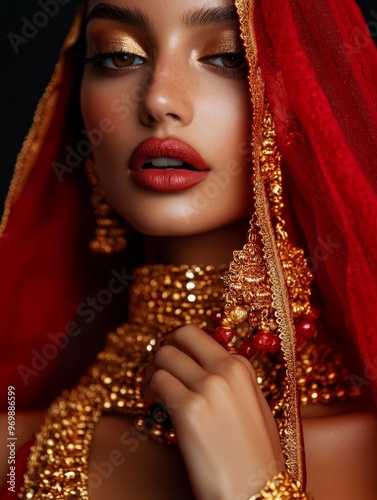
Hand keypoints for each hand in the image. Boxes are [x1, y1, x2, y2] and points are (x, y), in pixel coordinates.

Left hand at [143, 324, 284, 499]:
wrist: (258, 492)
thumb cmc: (255, 457)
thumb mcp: (252, 407)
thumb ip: (230, 381)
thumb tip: (201, 368)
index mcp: (241, 367)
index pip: (198, 336)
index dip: (178, 347)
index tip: (171, 362)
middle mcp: (226, 369)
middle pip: (181, 335)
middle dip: (163, 348)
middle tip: (156, 367)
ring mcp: (209, 387)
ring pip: (163, 356)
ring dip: (151, 370)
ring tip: (152, 390)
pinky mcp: (189, 409)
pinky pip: (157, 382)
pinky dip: (148, 390)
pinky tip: (152, 404)